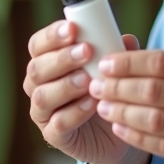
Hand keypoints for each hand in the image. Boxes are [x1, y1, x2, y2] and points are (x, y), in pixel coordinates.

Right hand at [23, 20, 149, 163]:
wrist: (115, 131)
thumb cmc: (106, 90)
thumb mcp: (114, 68)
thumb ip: (118, 53)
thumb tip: (127, 40)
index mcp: (47, 61)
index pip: (38, 44)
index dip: (52, 35)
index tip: (73, 28)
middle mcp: (38, 85)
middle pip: (36, 69)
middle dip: (62, 58)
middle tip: (86, 51)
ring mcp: (42, 111)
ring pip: (42, 96)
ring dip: (66, 85)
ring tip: (88, 80)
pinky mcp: (53, 135)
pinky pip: (58, 123)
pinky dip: (75, 112)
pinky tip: (92, 104)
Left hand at [90, 50, 163, 163]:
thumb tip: (144, 60)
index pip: (162, 61)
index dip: (128, 62)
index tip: (107, 62)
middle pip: (153, 89)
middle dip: (117, 86)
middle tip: (95, 83)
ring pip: (153, 119)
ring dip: (121, 112)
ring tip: (104, 106)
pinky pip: (163, 147)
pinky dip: (137, 137)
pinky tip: (122, 129)